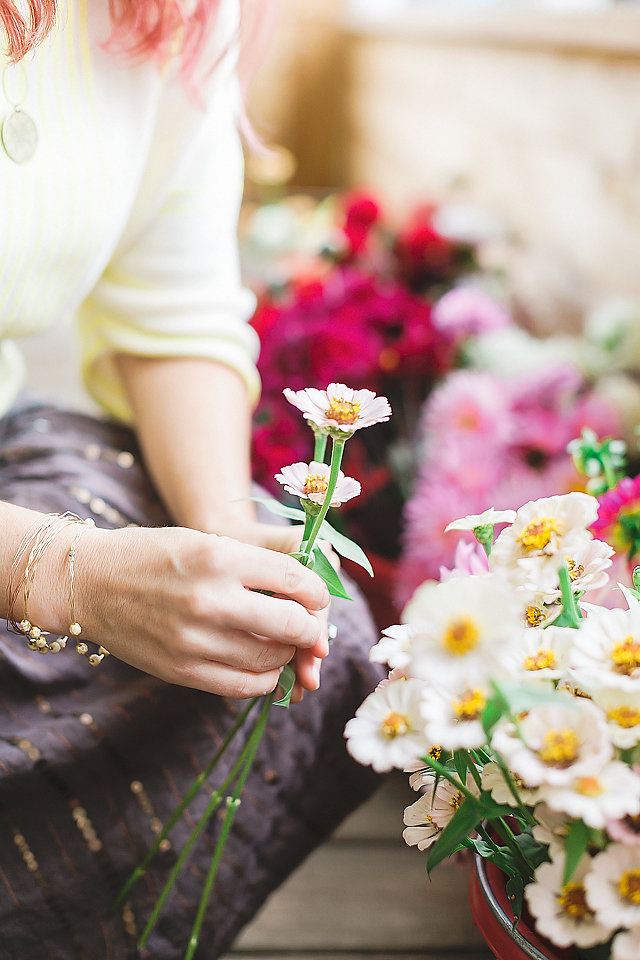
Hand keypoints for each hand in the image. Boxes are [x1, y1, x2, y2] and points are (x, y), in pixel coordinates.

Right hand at [30, 525, 330, 699]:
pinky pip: (243, 686)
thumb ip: (257, 565)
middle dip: (312, 631)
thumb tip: (309, 595)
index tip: (317, 599)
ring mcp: (194, 639)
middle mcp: (210, 599)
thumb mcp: (206, 542)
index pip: (295, 580)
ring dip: (288, 656)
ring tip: (283, 646)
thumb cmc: (154, 555)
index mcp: (219, 556)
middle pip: (291, 624)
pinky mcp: (182, 671)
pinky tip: (262, 667)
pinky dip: (263, 680)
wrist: (89, 583)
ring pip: (271, 659)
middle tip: (312, 631)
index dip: (318, 593)